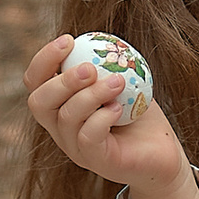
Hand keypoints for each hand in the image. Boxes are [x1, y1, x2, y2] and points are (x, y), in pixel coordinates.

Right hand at [23, 34, 198, 198]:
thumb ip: (104, 62)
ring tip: (117, 82)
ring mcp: (76, 148)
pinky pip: (88, 137)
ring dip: (91, 95)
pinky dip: (102, 117)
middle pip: (39, 102)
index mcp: (60, 106)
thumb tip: (98, 36)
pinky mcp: (96, 161)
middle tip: (89, 68)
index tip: (68, 39)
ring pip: (66, 117)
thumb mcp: (122, 81)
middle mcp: (61, 129)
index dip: (43, 59)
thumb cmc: (139, 113)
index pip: (34, 82)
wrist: (164, 153)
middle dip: (61, 81)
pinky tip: (120, 107)